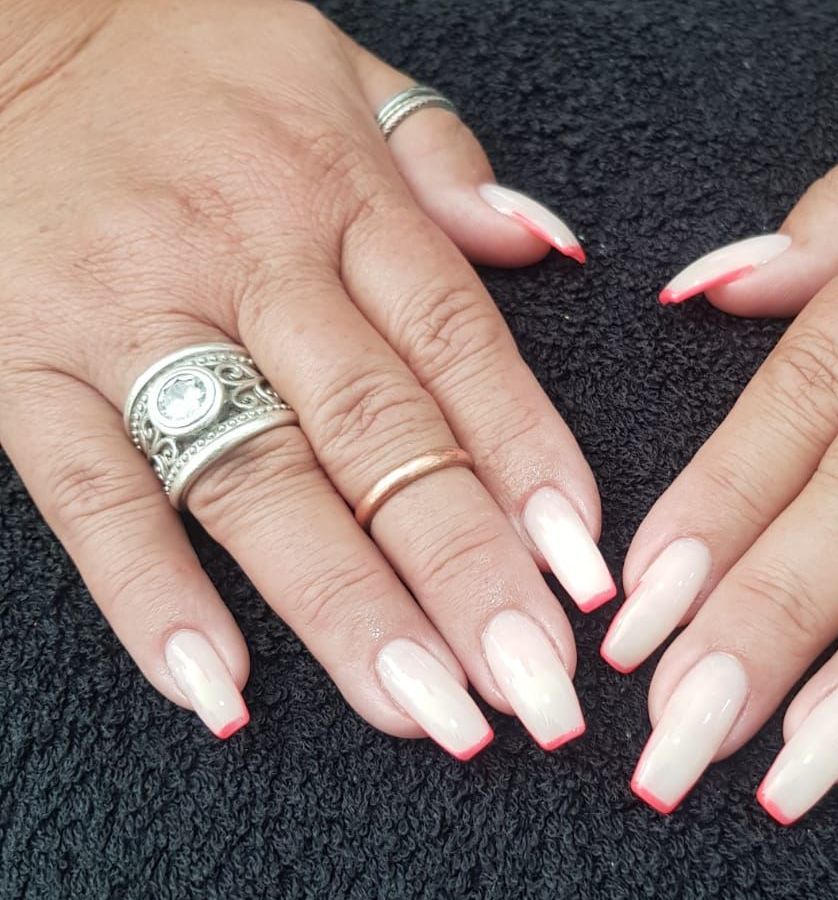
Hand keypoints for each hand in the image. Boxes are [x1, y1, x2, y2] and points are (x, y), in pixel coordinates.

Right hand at [0, 0, 614, 753]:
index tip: (583, 580)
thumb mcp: (338, 70)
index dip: (531, 467)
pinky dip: (153, 597)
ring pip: (259, 484)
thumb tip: (543, 241)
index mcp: (342, 195)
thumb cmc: (190, 57)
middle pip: (382, 439)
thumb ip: (441, 161)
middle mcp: (252, 261)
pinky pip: (91, 496)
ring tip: (426, 716)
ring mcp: (133, 317)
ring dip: (347, 613)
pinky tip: (222, 691)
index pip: (461, 351)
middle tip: (531, 694)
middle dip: (465, 576)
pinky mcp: (22, 362)